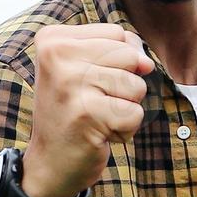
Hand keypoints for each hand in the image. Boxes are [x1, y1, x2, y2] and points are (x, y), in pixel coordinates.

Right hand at [21, 24, 155, 196]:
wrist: (50, 163)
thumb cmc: (73, 111)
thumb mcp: (85, 69)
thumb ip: (117, 51)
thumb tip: (146, 63)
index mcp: (53, 40)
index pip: (117, 33)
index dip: (118, 61)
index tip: (88, 81)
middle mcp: (56, 56)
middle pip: (129, 55)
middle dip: (124, 83)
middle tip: (94, 102)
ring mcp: (69, 84)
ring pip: (135, 85)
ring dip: (124, 107)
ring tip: (96, 117)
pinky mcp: (87, 114)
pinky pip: (135, 113)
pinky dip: (125, 129)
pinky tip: (99, 133)